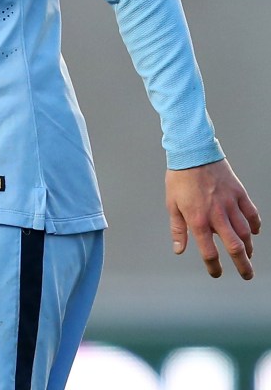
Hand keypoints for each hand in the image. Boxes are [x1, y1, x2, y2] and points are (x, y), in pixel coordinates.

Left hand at [166, 159, 260, 279]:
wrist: (192, 151)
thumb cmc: (179, 177)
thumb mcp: (172, 204)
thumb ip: (178, 229)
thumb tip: (179, 249)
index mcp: (198, 220)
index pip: (209, 252)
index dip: (214, 266)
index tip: (216, 272)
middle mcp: (216, 215)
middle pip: (235, 247)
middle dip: (242, 265)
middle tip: (246, 275)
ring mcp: (230, 204)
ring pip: (245, 232)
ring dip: (249, 247)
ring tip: (249, 255)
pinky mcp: (238, 192)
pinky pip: (251, 213)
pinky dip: (255, 224)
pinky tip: (255, 231)